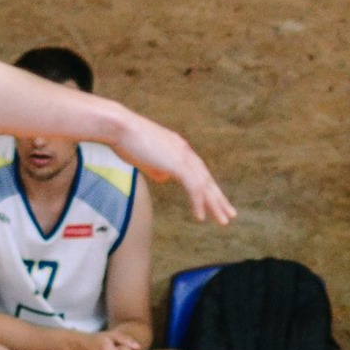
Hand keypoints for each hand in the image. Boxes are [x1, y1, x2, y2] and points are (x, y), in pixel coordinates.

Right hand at [114, 116, 235, 224]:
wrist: (120, 127)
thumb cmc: (126, 141)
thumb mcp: (145, 158)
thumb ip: (156, 168)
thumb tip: (164, 179)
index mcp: (180, 150)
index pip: (199, 172)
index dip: (208, 188)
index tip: (216, 202)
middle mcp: (185, 152)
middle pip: (207, 180)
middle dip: (219, 199)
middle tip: (230, 215)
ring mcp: (183, 157)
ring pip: (204, 185)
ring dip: (214, 205)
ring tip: (223, 221)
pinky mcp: (177, 163)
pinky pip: (193, 187)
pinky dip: (198, 203)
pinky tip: (201, 217)